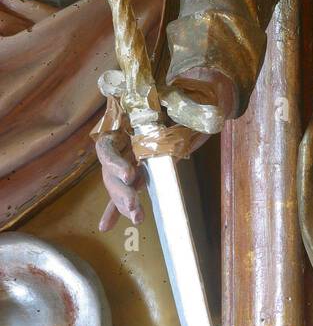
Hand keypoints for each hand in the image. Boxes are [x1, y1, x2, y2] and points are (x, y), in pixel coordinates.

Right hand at [96, 68, 235, 230]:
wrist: (194, 103)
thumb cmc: (183, 100)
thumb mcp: (176, 102)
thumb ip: (175, 107)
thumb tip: (186, 113)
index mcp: (123, 125)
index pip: (107, 147)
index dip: (114, 163)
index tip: (130, 175)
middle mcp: (122, 144)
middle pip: (110, 172)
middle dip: (121, 191)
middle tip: (134, 206)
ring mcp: (127, 159)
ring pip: (117, 184)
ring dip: (122, 203)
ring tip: (136, 217)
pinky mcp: (136, 172)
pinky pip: (121, 191)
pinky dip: (114, 208)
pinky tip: (105, 226)